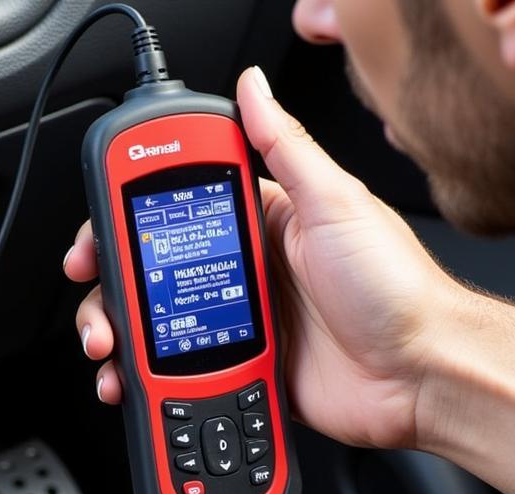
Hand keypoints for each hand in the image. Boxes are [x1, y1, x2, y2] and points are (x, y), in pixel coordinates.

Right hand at [64, 66, 467, 451]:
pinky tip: (136, 383)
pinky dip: (147, 382)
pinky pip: (178, 374)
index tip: (100, 237)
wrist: (417, 375)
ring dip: (119, 337)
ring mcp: (237, 326)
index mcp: (261, 226)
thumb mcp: (336, 203)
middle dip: (110, 287)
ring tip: (110, 350)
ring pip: (154, 329)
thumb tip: (252, 90)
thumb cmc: (392, 288)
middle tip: (98, 299)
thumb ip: (286, 148)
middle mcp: (243, 275)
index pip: (176, 214)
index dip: (128, 223)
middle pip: (151, 275)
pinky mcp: (240, 369)